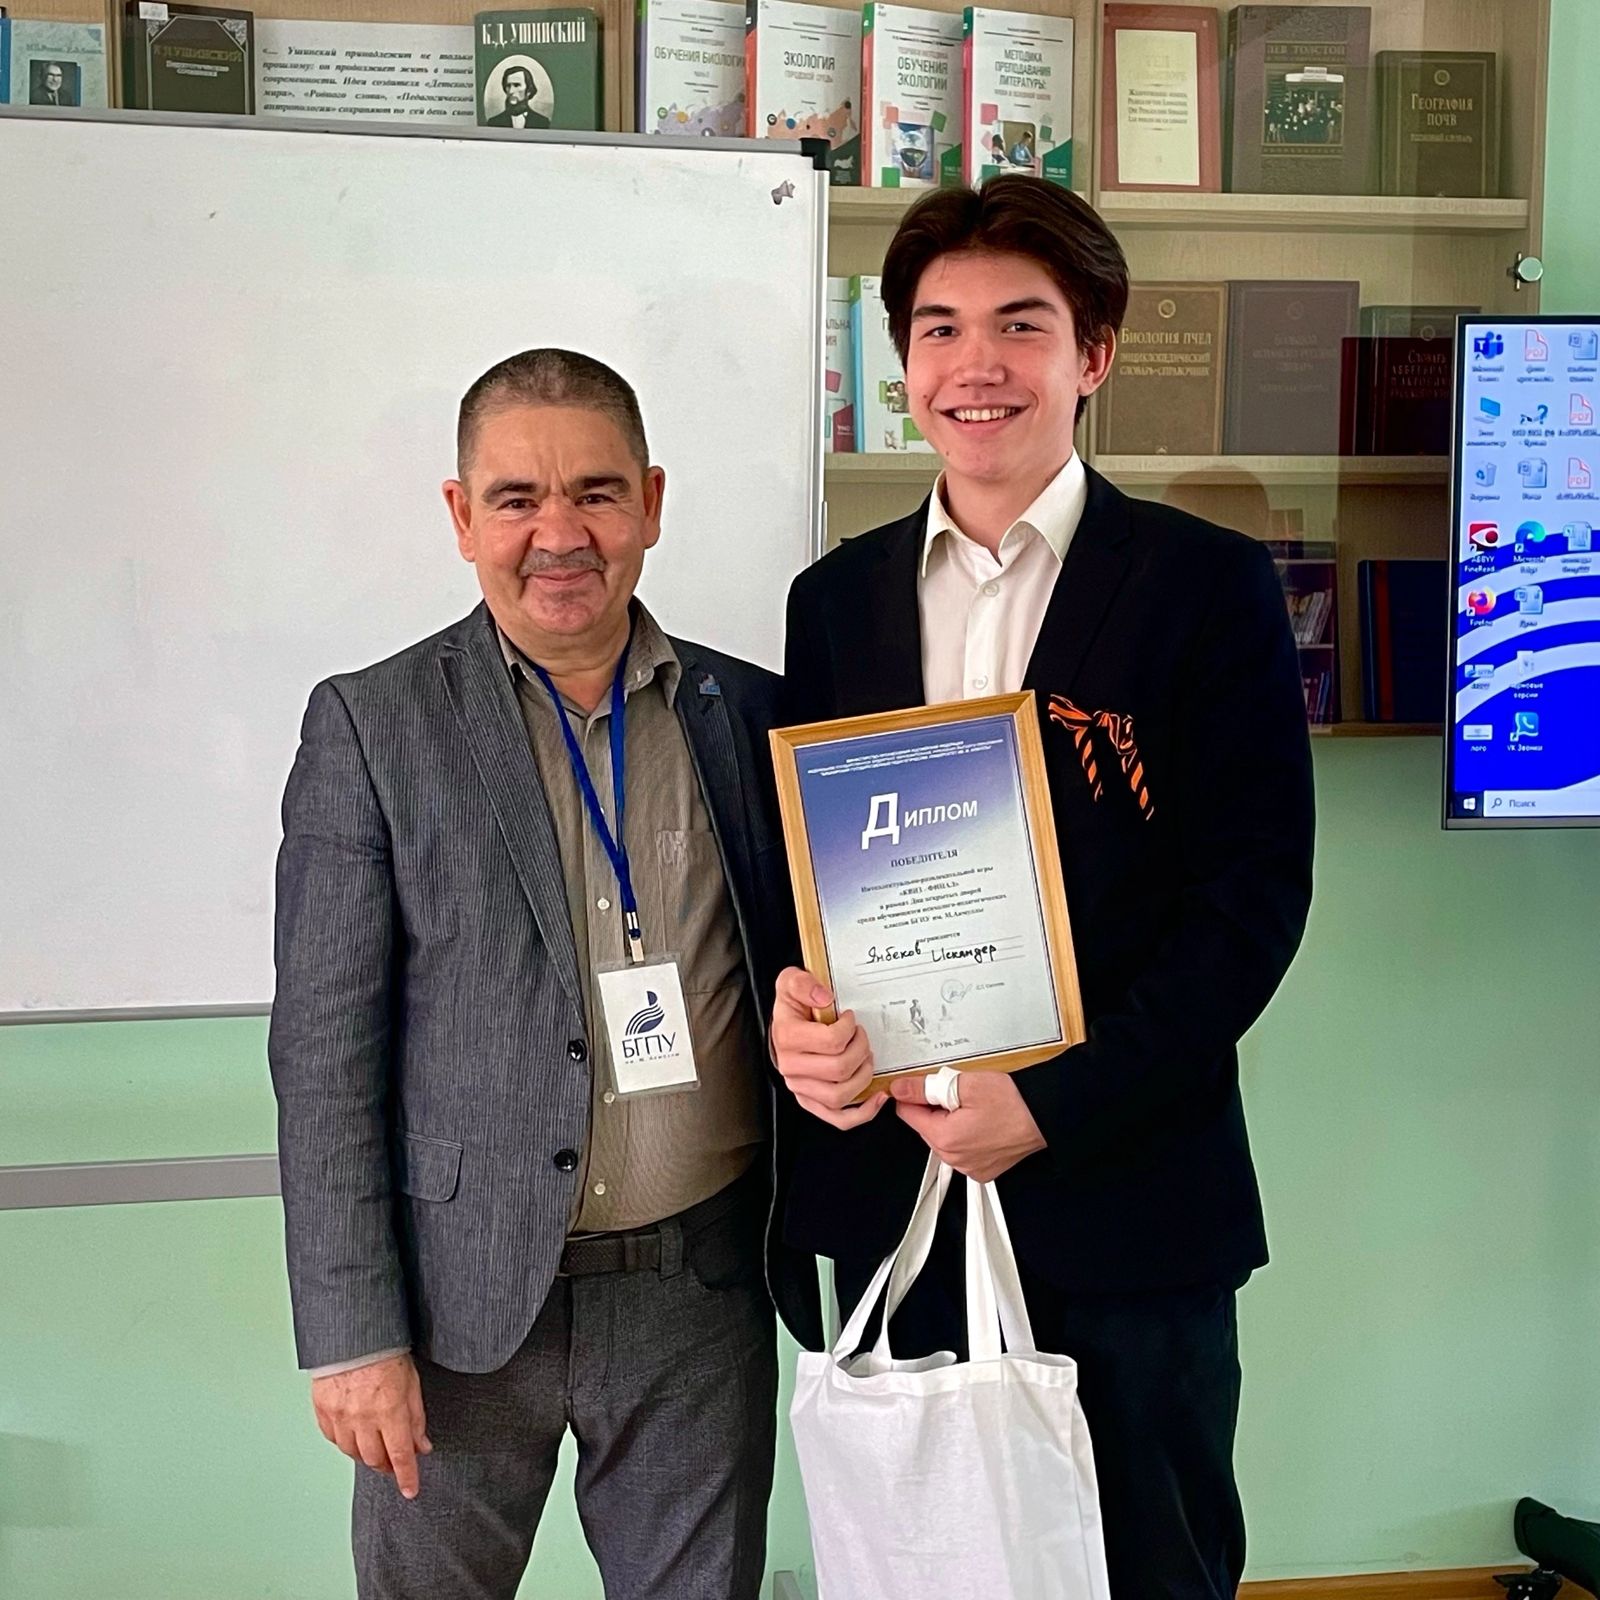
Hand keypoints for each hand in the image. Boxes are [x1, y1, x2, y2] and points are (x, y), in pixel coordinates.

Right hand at [311, 1353, 431, 1499]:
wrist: (354, 1335)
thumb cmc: (387, 1353)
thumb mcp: (412, 1384)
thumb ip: (417, 1418)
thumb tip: (422, 1446)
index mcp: (390, 1410)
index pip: (400, 1455)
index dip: (406, 1476)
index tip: (411, 1490)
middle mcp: (364, 1418)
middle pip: (374, 1459)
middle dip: (386, 1465)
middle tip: (393, 1463)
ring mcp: (341, 1416)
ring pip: (352, 1452)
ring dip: (366, 1455)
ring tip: (375, 1449)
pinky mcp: (324, 1410)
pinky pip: (333, 1439)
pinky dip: (345, 1443)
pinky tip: (353, 1436)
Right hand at [770, 966, 887, 1129]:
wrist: (783, 1026)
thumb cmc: (792, 1008)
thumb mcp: (792, 982)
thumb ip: (804, 983)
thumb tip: (824, 998)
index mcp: (787, 1038)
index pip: (831, 1041)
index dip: (849, 1028)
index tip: (850, 1019)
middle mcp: (791, 1067)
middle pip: (839, 1069)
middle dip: (861, 1049)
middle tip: (861, 1037)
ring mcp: (801, 1088)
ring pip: (840, 1095)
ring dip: (862, 1076)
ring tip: (865, 1058)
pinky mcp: (811, 1101)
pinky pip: (838, 1118)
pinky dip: (862, 1112)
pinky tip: (876, 1097)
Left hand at [889, 1071, 1045, 1182]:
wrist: (1044, 1117)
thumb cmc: (1013, 1102)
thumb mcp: (964, 1084)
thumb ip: (925, 1088)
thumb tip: (900, 1089)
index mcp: (946, 1139)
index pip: (907, 1114)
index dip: (914, 1095)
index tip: (925, 1087)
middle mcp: (955, 1159)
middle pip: (925, 1128)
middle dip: (935, 1109)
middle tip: (960, 1096)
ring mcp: (969, 1167)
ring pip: (943, 1138)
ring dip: (950, 1122)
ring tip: (975, 1108)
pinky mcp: (982, 1169)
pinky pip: (961, 1149)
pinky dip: (966, 1135)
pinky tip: (982, 1122)